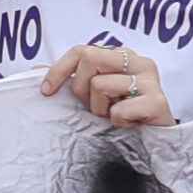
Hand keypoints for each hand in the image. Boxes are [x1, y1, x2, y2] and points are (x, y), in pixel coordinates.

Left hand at [38, 43, 170, 129]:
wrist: (156, 142)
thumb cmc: (124, 114)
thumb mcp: (94, 95)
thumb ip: (70, 79)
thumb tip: (34, 68)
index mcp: (122, 55)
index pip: (82, 50)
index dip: (59, 70)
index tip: (46, 91)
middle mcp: (138, 61)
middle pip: (89, 58)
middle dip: (81, 88)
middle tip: (94, 106)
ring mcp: (150, 80)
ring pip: (101, 85)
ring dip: (101, 109)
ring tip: (116, 115)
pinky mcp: (158, 101)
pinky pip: (118, 110)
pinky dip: (118, 122)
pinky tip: (130, 123)